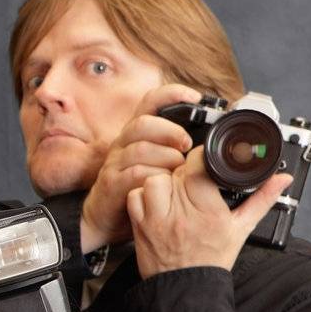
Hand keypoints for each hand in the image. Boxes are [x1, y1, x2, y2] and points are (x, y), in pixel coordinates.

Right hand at [78, 83, 200, 252]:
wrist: (103, 217)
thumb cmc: (137, 188)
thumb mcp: (157, 162)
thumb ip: (175, 148)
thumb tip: (207, 140)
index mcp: (136, 133)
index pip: (150, 101)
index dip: (172, 94)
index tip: (195, 97)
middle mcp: (122, 144)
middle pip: (142, 123)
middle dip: (170, 131)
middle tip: (186, 145)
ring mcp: (114, 163)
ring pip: (139, 149)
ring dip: (165, 156)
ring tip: (178, 168)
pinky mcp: (111, 184)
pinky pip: (134, 174)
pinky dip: (154, 177)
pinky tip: (164, 184)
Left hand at [127, 147, 291, 277]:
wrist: (187, 289)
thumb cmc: (212, 260)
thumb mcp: (242, 228)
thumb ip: (262, 199)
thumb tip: (282, 179)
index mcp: (208, 211)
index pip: (198, 168)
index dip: (200, 158)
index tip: (203, 162)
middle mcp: (182, 214)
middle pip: (177, 172)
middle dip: (184, 172)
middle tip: (190, 183)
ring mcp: (158, 221)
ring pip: (154, 181)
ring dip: (162, 182)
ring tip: (172, 192)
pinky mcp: (141, 228)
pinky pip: (134, 198)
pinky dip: (142, 196)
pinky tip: (156, 203)